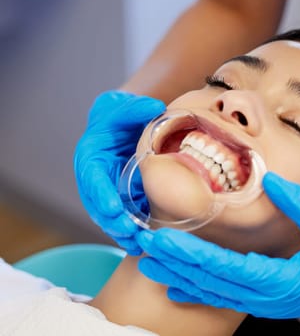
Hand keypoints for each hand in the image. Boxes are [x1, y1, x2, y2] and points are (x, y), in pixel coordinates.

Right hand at [74, 90, 165, 253]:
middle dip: (112, 222)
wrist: (125, 129)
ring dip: (122, 233)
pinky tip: (144, 245)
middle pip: (99, 205)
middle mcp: (96, 180)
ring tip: (137, 245)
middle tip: (129, 234)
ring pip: (110, 218)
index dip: (101, 194)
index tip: (113, 208)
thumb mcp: (125, 109)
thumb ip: (136, 108)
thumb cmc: (121, 118)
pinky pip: (124, 219)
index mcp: (91, 158)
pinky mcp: (122, 200)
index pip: (92, 178)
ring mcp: (107, 193)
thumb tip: (155, 107)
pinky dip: (131, 232)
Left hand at [136, 172, 299, 325]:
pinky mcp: (268, 298)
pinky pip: (225, 296)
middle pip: (209, 282)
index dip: (190, 254)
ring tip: (149, 263)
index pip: (223, 268)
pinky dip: (198, 291)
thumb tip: (268, 179)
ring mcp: (266, 302)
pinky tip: (177, 286)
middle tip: (142, 246)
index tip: (161, 239)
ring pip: (213, 292)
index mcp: (279, 281)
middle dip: (175, 263)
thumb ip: (299, 203)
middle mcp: (266, 297)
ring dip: (180, 276)